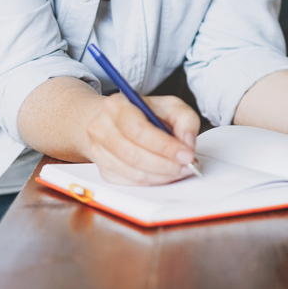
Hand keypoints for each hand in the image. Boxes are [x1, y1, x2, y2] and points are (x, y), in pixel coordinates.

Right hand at [84, 94, 200, 185]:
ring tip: (180, 169)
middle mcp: (102, 128)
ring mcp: (100, 152)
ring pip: (134, 173)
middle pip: (134, 155)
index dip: (165, 146)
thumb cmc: (142, 113)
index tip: (186, 153)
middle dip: (166, 164)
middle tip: (187, 165)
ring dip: (162, 175)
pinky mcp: (105, 171)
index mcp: (117, 106)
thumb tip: (187, 142)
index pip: (139, 130)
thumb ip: (184, 119)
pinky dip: (153, 181)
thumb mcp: (168, 105)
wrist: (114, 121)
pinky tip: (165, 173)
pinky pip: (131, 183)